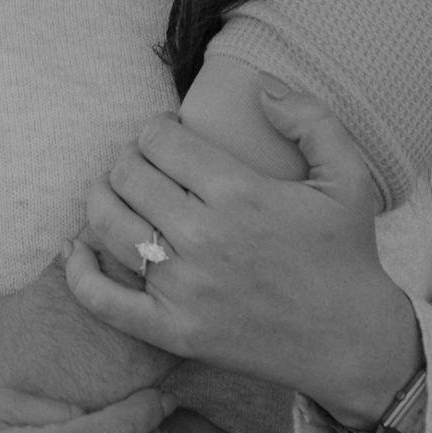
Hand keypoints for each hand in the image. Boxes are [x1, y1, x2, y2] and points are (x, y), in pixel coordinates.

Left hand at [65, 86, 420, 424]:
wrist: (354, 344)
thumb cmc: (348, 255)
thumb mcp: (348, 176)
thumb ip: (309, 119)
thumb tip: (259, 88)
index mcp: (239, 192)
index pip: (159, 140)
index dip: (155, 130)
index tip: (168, 138)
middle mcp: (204, 237)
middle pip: (128, 175)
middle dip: (129, 160)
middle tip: (145, 166)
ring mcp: (185, 288)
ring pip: (108, 224)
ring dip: (101, 199)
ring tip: (114, 193)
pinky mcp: (174, 332)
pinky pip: (103, 300)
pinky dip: (79, 272)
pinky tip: (77, 249)